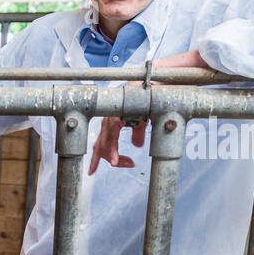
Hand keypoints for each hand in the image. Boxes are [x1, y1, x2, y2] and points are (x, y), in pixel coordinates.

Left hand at [87, 50, 206, 174]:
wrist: (160, 82)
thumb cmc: (153, 97)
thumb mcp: (145, 119)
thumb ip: (137, 132)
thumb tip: (136, 146)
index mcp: (114, 118)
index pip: (103, 139)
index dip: (100, 153)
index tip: (96, 168)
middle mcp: (110, 116)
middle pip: (100, 141)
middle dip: (97, 158)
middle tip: (93, 172)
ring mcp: (113, 113)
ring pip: (104, 139)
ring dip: (109, 154)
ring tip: (114, 165)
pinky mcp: (119, 111)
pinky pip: (111, 134)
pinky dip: (113, 149)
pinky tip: (115, 161)